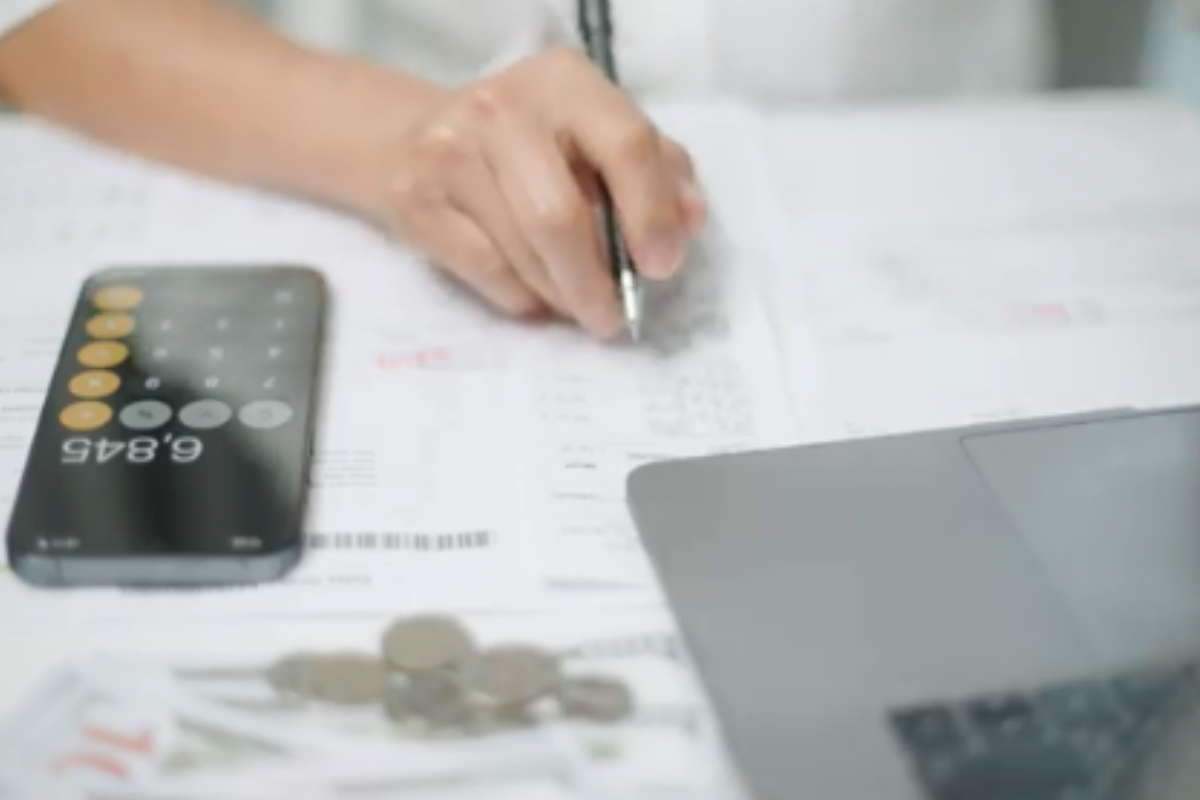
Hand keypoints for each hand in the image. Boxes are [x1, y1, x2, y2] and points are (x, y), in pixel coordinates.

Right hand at [378, 46, 707, 337]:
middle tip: (613, 317)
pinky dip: (524, 299)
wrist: (416, 136)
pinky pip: (487, 273)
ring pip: (523, 256)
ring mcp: (451, 155)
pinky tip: (538, 295)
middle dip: (594, 281)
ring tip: (580, 305)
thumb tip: (688, 221)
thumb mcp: (598, 131)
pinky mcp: (416, 203)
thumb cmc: (532, 141)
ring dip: (563, 295)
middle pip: (559, 217)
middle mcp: (503, 110)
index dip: (651, 215)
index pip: (625, 146)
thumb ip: (657, 169)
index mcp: (565, 82)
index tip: (661, 267)